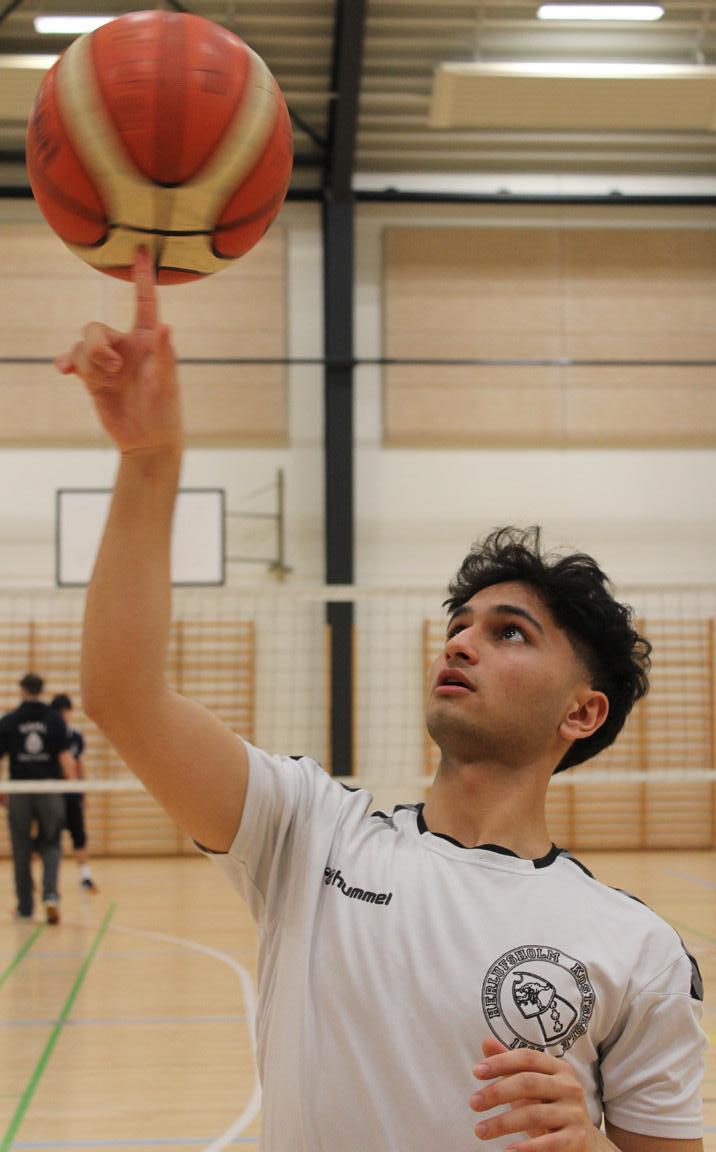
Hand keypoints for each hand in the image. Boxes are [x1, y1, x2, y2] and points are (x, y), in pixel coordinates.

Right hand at [55, 248, 181, 455]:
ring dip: (87, 361)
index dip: (142, 277)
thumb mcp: (168, 383)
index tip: (141, 250)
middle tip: (112, 369)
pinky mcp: (93, 378)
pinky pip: (72, 360)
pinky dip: (66, 362)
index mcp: (147, 340)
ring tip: (103, 380)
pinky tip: (63, 370)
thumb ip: (165, 354)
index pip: (144, 302)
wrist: (148, 441)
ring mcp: (107, 361)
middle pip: (95, 327)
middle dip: (96, 346)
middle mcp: (126, 346)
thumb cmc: (165, 410)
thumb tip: (166, 326)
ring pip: (82, 344)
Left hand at [470, 1036, 596, 1151]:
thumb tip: (486, 1042)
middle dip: (497, 1092)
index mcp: (559, 1068)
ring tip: (480, 1130)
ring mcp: (575, 1112)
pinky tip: (508, 1150)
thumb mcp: (532, 1086)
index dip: (501, 1062)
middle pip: (528, 1083)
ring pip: (534, 1114)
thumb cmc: (551, 1108)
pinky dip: (528, 1148)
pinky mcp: (578, 1138)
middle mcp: (570, 1086)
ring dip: (503, 1123)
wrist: (585, 1143)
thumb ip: (511, 1066)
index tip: (476, 1072)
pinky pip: (550, 1143)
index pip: (527, 1058)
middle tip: (473, 1103)